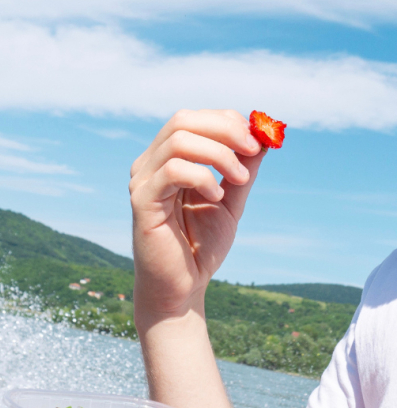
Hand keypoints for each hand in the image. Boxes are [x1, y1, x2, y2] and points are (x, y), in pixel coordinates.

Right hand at [130, 109, 264, 325]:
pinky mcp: (141, 201)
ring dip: (220, 154)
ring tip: (240, 180)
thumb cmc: (200, 247)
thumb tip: (265, 135)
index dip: (227, 121)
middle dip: (225, 129)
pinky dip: (203, 177)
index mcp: (166, 160)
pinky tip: (216, 197)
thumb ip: (243, 168)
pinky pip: (173, 170)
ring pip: (180, 140)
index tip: (258, 142)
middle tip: (253, 150)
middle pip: (183, 120)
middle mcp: (148, 165)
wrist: (182, 288)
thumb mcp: (231, 200)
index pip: (192, 119)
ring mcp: (142, 182)